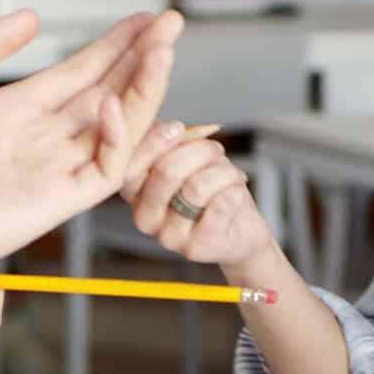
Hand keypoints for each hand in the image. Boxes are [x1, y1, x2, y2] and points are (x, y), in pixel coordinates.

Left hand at [0, 9, 180, 295]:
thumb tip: (31, 16)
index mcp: (12, 113)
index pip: (78, 74)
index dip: (113, 46)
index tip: (144, 19)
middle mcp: (40, 140)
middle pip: (109, 93)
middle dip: (143, 58)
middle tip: (172, 23)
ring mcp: (52, 170)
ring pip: (119, 126)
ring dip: (146, 88)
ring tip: (164, 49)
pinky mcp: (57, 201)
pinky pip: (105, 167)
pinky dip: (119, 137)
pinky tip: (115, 102)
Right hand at [120, 121, 279, 268]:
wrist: (241, 232)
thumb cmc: (212, 191)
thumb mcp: (190, 161)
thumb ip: (174, 144)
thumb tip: (170, 126)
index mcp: (134, 194)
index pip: (133, 164)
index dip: (155, 140)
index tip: (178, 127)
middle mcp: (144, 218)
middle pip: (167, 171)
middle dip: (200, 151)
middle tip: (217, 150)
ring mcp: (168, 237)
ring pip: (197, 187)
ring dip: (223, 171)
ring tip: (232, 174)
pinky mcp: (196, 248)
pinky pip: (221, 204)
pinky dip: (236, 190)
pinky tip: (236, 195)